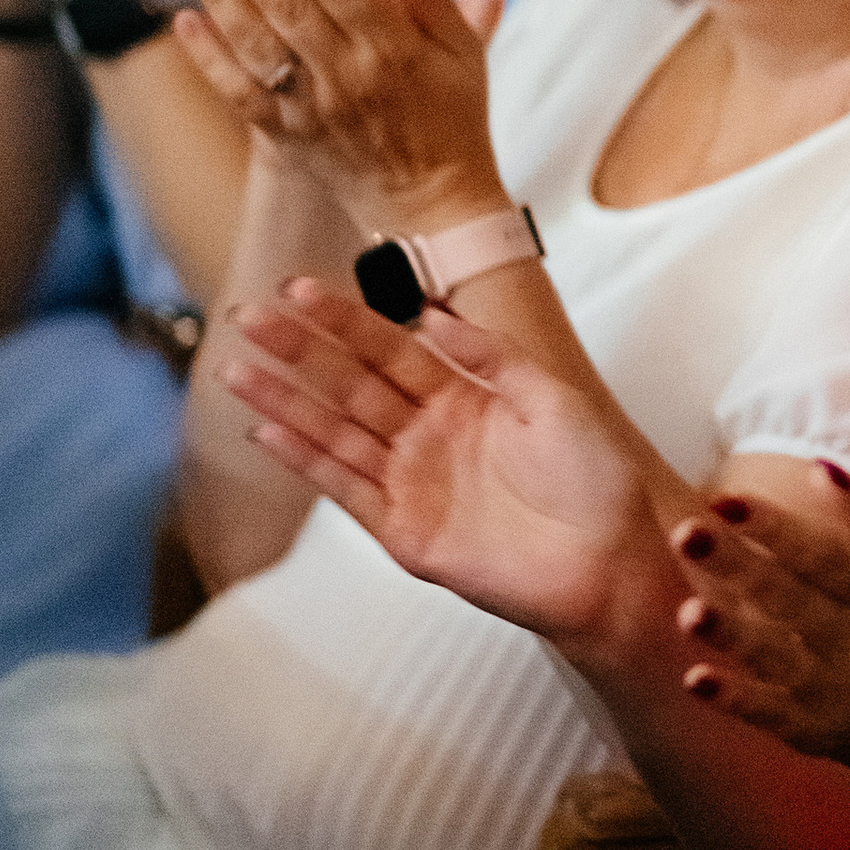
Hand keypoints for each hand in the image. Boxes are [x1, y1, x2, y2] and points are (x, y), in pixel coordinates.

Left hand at [171, 0, 510, 226]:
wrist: (433, 206)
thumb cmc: (454, 116)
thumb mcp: (464, 54)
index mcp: (395, 50)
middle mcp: (350, 78)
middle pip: (289, 6)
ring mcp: (314, 110)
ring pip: (258, 45)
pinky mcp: (288, 137)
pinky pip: (241, 94)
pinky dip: (209, 59)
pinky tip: (185, 20)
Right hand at [220, 283, 676, 651]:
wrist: (612, 562)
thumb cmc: (598, 482)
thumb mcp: (551, 397)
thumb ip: (490, 357)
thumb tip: (430, 315)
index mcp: (463, 398)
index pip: (388, 347)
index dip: (343, 319)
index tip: (297, 286)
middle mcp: (428, 436)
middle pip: (349, 384)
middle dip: (297, 350)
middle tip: (247, 317)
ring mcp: (412, 484)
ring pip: (334, 433)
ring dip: (284, 403)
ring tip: (237, 370)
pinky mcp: (405, 532)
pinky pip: (346, 490)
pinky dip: (307, 463)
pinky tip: (266, 433)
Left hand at [667, 466, 849, 786]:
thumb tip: (819, 468)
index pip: (826, 555)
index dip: (776, 527)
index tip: (725, 500)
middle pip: (790, 600)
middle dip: (737, 567)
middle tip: (684, 533)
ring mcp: (839, 692)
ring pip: (776, 659)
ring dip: (731, 636)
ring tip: (688, 610)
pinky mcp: (821, 732)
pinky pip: (774, 716)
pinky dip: (737, 701)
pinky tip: (696, 680)